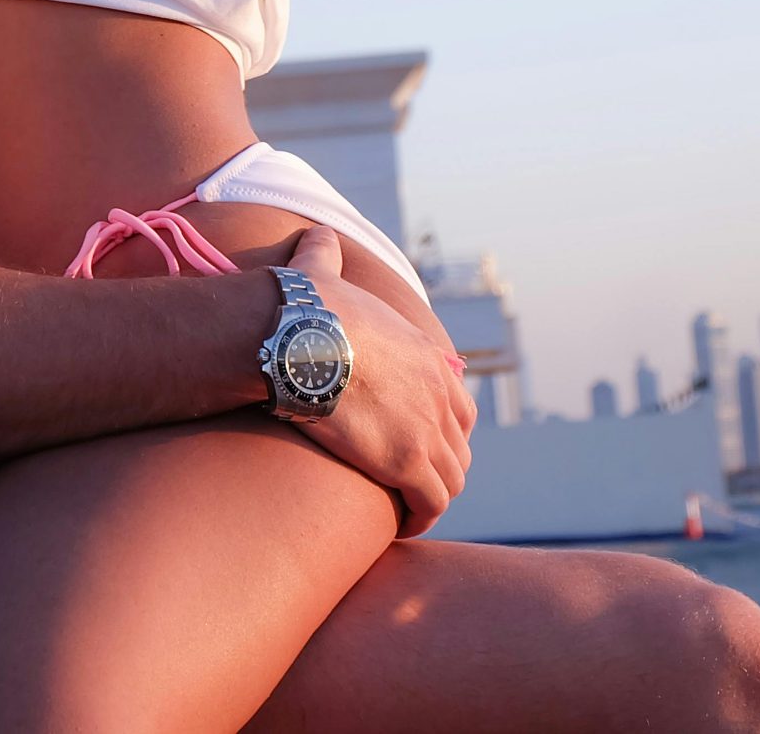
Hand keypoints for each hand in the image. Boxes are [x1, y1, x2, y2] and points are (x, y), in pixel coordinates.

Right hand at [280, 225, 475, 535]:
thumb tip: (313, 234)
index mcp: (426, 358)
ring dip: (433, 497)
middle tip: (414, 482)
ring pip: (451, 478)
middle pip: (460, 445)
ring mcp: (427, 430)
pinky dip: (422, 518)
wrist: (298, 338)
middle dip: (442, 465)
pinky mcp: (408, 463)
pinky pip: (431, 504)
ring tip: (410, 510)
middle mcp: (438, 394)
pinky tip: (403, 525)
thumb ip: (325, 254)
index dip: (443, 427)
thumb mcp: (323, 271)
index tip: (419, 442)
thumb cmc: (306, 308)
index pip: (458, 404)